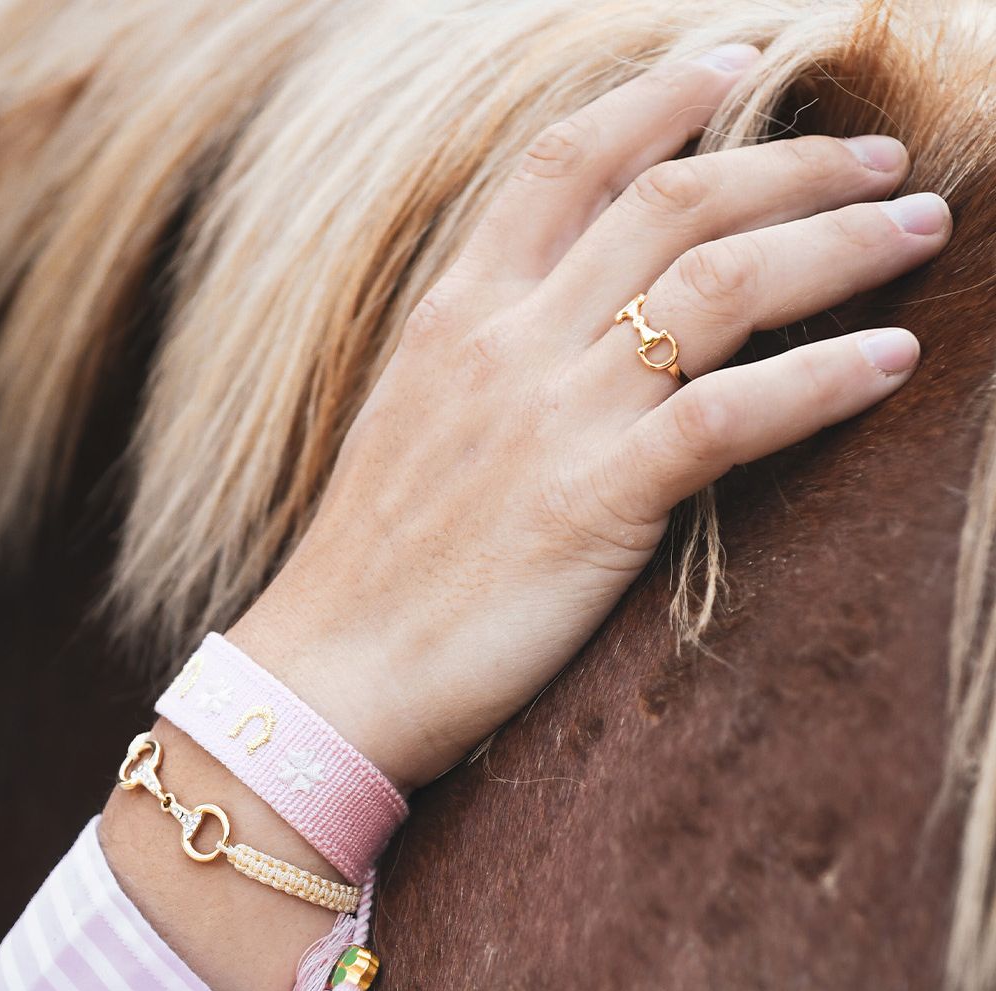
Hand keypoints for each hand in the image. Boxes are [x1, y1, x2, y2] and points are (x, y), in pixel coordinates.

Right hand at [228, 44, 950, 793]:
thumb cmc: (374, 557)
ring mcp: (551, 418)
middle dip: (789, 161)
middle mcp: (507, 342)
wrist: (334, 668)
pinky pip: (729, 415)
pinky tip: (892, 361)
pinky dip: (821, 380)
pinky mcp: (594, 503)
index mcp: (456, 314)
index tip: (733, 65)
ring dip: (835, 244)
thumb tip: (564, 310)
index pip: (563, 163)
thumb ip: (487, 348)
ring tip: (914, 227)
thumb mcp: (415, 418)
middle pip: (670, 203)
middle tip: (877, 155)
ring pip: (718, 285)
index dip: (656, 99)